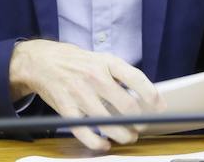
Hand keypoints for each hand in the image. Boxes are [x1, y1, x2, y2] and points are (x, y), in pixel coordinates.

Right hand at [9, 40, 163, 150]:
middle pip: (125, 105)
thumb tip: (145, 97)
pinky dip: (97, 142)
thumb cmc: (78, 62)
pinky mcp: (66, 109)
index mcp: (107, 62)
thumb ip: (121, 75)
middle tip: (142, 126)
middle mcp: (95, 77)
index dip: (151, 95)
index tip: (160, 107)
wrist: (43, 62)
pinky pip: (84, 131)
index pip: (136, 78)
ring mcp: (79, 94)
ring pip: (108, 122)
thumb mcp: (102, 59)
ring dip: (123, 134)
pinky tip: (105, 144)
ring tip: (129, 137)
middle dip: (139, 121)